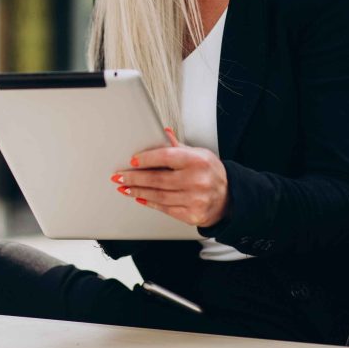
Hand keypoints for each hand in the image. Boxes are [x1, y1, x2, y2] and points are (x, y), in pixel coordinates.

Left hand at [110, 127, 230, 227]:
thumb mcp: (199, 154)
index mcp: (197, 161)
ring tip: (124, 187)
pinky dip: (150, 202)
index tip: (131, 161)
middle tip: (119, 176)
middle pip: (157, 179)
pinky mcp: (191, 215)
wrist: (230, 197)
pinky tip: (139, 197)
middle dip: (134, 178)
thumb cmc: (211, 172)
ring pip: (158, 195)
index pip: (166, 157)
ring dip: (137, 191)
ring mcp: (194, 200)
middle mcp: (197, 181)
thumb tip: (163, 132)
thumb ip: (178, 146)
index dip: (146, 159)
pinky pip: (165, 208)